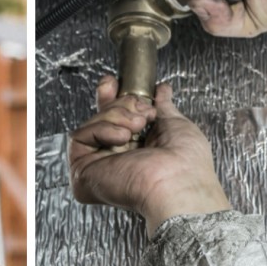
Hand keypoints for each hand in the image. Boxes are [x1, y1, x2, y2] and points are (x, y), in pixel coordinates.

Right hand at [69, 76, 230, 236]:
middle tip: (139, 109)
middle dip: (118, 104)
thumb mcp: (176, 124)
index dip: (112, 99)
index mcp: (137, 152)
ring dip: (116, 116)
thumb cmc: (186, 164)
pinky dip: (101, 129)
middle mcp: (116, 160)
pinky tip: (122, 137)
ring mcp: (98, 167)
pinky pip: (80, 137)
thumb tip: (162, 90)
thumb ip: (163, 107)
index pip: (114, 121)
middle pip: (101, 118)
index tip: (115, 83)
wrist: (178, 182)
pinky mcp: (83, 173)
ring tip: (137, 127)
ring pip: (92, 124)